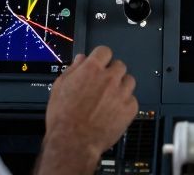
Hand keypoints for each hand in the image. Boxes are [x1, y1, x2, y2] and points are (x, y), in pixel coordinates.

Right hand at [34, 46, 137, 174]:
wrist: (73, 142)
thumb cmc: (64, 118)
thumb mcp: (60, 87)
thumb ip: (73, 69)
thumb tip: (80, 59)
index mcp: (91, 69)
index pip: (104, 51)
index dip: (101, 58)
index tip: (100, 63)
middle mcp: (109, 78)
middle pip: (119, 65)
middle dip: (112, 72)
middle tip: (105, 84)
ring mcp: (121, 93)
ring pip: (129, 81)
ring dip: (122, 86)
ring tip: (111, 97)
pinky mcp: (129, 109)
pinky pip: (133, 100)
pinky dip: (126, 104)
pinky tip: (115, 110)